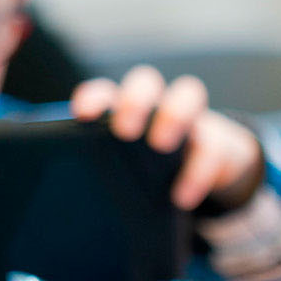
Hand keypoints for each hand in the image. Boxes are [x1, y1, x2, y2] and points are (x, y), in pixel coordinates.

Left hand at [71, 66, 262, 212]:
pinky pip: (214, 147)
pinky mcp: (217, 143)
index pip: (105, 93)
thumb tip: (62, 199)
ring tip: (160, 144)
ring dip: (174, 113)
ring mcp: (190, 120)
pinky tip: (182, 197)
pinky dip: (198, 172)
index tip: (81, 115)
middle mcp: (156, 106)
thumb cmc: (147, 173)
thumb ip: (97, 174)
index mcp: (124, 112)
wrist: (201, 175)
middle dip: (135, 100)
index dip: (93, 98)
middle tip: (124, 131)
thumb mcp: (120, 173)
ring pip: (188, 93)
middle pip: (145, 81)